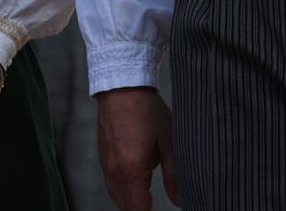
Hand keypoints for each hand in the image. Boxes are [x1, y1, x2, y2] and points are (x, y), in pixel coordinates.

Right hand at [96, 86, 176, 210]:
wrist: (122, 87)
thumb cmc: (147, 111)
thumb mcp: (169, 142)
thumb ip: (174, 175)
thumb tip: (181, 199)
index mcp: (132, 171)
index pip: (138, 210)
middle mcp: (115, 173)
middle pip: (126, 208)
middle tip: (155, 207)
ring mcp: (107, 166)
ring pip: (117, 198)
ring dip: (131, 204)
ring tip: (147, 202)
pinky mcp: (104, 158)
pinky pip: (112, 185)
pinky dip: (123, 193)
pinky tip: (135, 188)